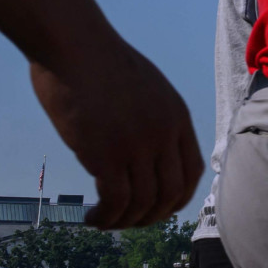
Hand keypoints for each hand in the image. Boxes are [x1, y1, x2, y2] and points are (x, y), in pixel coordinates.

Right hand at [31, 34, 203, 228]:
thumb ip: (152, 117)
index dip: (175, 198)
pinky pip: (117, 202)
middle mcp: (164, 134)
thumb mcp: (145, 88)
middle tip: (126, 221)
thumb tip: (142, 147)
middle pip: (171, 194)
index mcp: (177, 117)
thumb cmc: (101, 62)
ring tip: (103, 220)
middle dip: (150, 216)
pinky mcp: (106, 154)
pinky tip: (91, 217)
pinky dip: (106, 217)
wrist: (76, 46)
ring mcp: (137, 145)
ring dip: (124, 222)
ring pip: (144, 203)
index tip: (154, 208)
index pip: (192, 172)